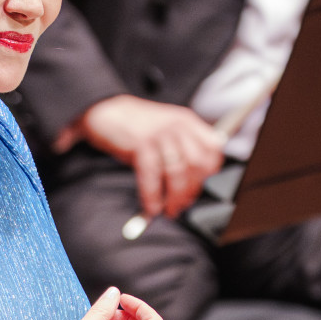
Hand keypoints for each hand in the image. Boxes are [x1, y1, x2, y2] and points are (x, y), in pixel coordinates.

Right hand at [79, 94, 223, 217]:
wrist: (107, 110)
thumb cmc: (137, 124)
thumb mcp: (168, 127)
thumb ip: (185, 146)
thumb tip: (194, 179)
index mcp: (187, 121)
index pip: (213, 149)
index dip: (209, 171)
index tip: (199, 185)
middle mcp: (177, 126)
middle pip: (197, 164)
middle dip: (191, 190)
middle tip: (182, 203)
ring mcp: (159, 135)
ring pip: (177, 173)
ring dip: (174, 197)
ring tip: (168, 209)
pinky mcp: (140, 145)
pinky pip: (152, 176)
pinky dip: (153, 196)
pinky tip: (151, 206)